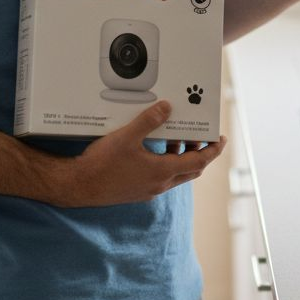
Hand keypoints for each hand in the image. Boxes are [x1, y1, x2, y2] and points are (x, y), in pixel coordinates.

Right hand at [60, 101, 226, 207]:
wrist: (78, 186)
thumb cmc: (101, 165)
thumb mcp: (127, 137)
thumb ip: (149, 121)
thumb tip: (167, 108)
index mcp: (163, 171)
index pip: (199, 161)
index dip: (214, 150)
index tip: (221, 139)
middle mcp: (160, 184)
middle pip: (192, 169)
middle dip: (201, 152)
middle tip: (203, 137)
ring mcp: (149, 189)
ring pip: (177, 174)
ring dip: (182, 157)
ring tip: (177, 138)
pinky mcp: (138, 191)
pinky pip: (162, 177)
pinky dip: (167, 163)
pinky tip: (154, 151)